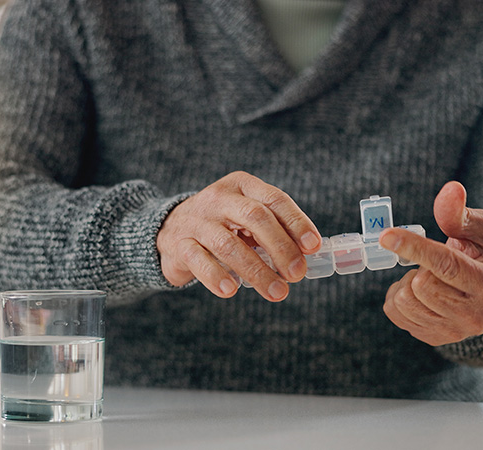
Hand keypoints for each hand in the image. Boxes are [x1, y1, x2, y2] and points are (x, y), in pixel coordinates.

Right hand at [157, 171, 321, 301]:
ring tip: (277, 292)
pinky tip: (231, 290)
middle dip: (281, 247)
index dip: (296, 222)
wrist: (170, 229)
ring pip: (229, 244)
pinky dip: (216, 276)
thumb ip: (274, 230)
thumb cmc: (223, 225)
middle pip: (255, 217)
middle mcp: (218, 198)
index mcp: (242, 186)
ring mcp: (196, 221)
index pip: (274, 199)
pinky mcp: (179, 244)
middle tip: (297, 274)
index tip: (313, 247)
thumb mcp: (247, 218)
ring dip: (257, 271)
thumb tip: (307, 254)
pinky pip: (199, 260)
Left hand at [379, 181, 482, 345]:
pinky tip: (418, 293)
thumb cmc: (482, 255)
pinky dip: (398, 297)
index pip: (446, 265)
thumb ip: (460, 212)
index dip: (414, 248)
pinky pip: (394, 314)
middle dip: (417, 268)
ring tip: (426, 277)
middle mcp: (475, 315)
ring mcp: (454, 332)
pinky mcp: (434, 338)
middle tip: (430, 264)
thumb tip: (451, 189)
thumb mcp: (479, 230)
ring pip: (404, 301)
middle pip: (420, 285)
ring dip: (406, 283)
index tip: (386, 235)